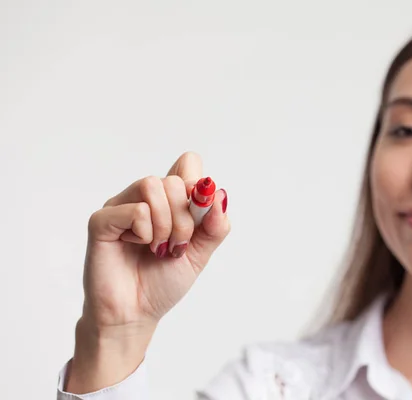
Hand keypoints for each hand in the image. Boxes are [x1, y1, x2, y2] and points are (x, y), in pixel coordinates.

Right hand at [82, 151, 229, 329]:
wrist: (135, 314)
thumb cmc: (163, 282)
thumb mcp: (200, 254)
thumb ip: (215, 226)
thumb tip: (218, 195)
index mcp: (169, 200)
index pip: (188, 163)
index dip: (199, 187)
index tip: (200, 217)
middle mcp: (144, 197)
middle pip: (174, 179)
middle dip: (185, 219)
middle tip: (177, 246)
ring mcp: (122, 205)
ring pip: (153, 186)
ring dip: (166, 224)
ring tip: (159, 249)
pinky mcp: (102, 220)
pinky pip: (135, 210)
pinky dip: (145, 233)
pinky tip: (136, 247)